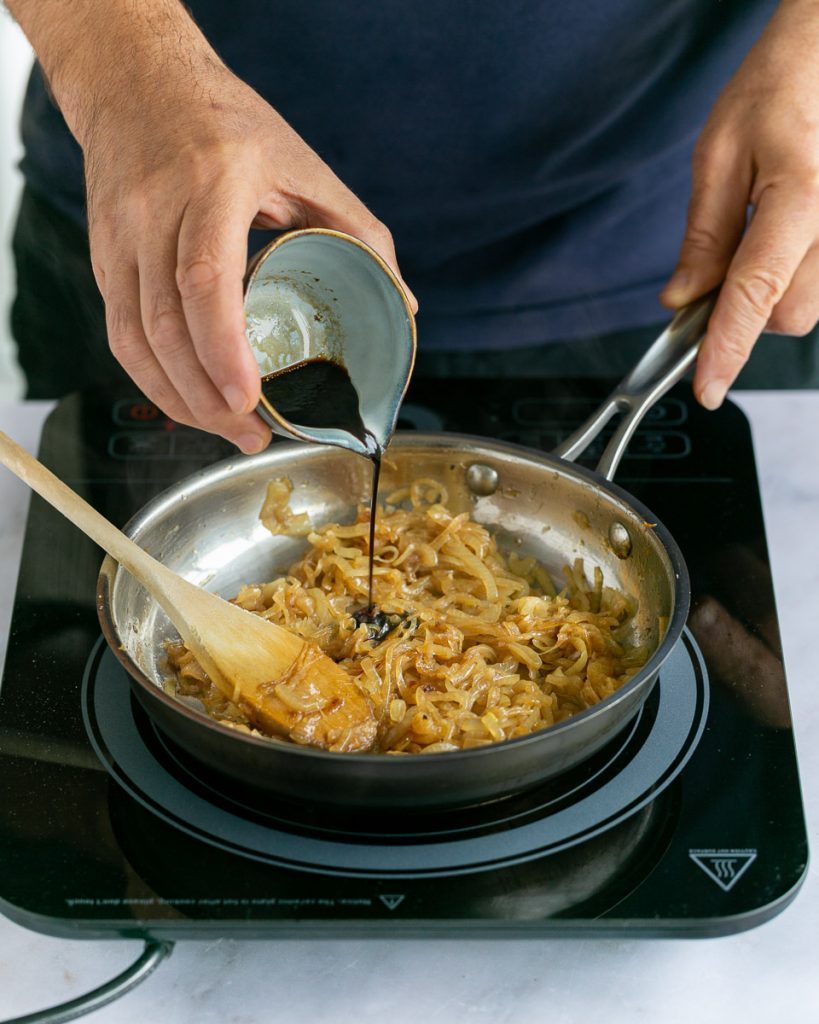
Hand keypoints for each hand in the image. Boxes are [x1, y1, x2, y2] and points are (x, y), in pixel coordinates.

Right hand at [22, 2, 414, 452]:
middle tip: (254, 435)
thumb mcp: (304, 164)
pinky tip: (188, 403)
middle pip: (165, 325)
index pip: (204, 277)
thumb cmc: (229, 125)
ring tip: (228, 431)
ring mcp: (118, 237)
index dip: (222, 347)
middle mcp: (153, 211)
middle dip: (207, 397)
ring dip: (180, 399)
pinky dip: (153, 379)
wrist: (138, 84)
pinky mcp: (101, 257)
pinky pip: (119, 333)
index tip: (248, 398)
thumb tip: (403, 306)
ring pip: (135, 340)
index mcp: (212, 183)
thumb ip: (359, 232)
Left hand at [661, 0, 818, 408]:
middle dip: (746, 313)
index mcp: (800, 197)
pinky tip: (783, 242)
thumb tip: (682, 300)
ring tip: (759, 237)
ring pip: (809, 306)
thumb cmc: (779, 88)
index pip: (755, 294)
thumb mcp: (718, 154)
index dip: (727, 349)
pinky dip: (793, 279)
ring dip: (771, 295)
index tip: (707, 388)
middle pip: (789, 314)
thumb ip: (704, 235)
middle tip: (721, 270)